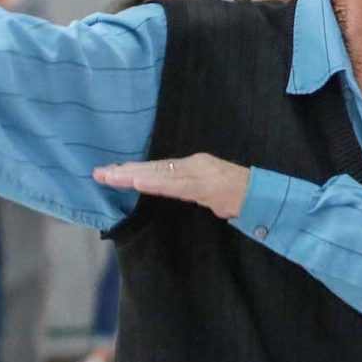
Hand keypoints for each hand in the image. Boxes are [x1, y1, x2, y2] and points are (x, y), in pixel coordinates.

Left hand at [94, 153, 250, 220]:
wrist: (263, 197)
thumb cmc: (238, 192)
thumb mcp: (208, 188)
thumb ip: (188, 186)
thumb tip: (164, 188)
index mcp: (192, 165)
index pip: (156, 169)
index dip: (132, 171)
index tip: (109, 173)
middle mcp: (193, 165)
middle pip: (153, 169)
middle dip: (125, 173)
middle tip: (98, 174)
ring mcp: (198, 174)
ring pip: (160, 175)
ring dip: (133, 177)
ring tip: (110, 177)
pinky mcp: (204, 185)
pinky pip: (176, 186)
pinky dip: (156, 184)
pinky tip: (139, 183)